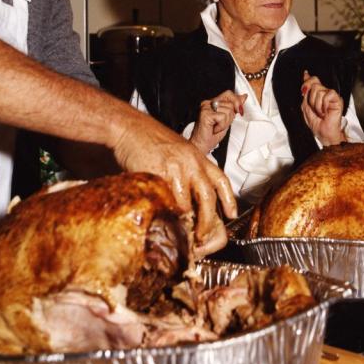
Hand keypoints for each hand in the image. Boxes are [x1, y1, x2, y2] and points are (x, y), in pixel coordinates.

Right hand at [109, 120, 237, 257]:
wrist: (130, 127)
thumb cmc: (151, 140)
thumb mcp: (178, 152)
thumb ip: (187, 170)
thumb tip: (190, 196)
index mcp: (198, 157)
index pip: (221, 179)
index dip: (229, 199)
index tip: (232, 214)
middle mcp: (191, 162)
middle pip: (208, 197)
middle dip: (207, 221)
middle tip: (203, 235)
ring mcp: (176, 168)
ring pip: (187, 203)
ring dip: (184, 220)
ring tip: (181, 231)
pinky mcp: (158, 174)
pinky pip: (166, 200)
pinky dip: (167, 213)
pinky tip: (164, 218)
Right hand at [190, 91, 245, 154]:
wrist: (201, 145)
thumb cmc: (211, 134)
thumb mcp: (227, 119)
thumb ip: (234, 107)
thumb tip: (243, 97)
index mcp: (212, 102)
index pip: (228, 94)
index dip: (237, 101)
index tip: (239, 110)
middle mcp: (208, 103)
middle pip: (230, 104)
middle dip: (230, 117)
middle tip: (220, 124)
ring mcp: (206, 108)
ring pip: (228, 111)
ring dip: (225, 123)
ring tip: (216, 127)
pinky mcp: (206, 114)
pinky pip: (223, 117)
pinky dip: (221, 126)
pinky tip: (214, 129)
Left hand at [300, 70, 344, 144]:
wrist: (325, 134)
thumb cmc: (318, 125)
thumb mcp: (306, 109)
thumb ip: (305, 96)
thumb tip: (305, 84)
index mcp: (317, 96)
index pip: (313, 82)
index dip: (308, 78)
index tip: (305, 74)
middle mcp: (324, 94)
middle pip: (314, 84)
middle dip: (310, 98)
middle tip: (314, 109)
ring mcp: (331, 96)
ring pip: (319, 90)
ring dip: (316, 104)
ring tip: (321, 113)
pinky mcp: (337, 99)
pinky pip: (327, 94)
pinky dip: (323, 104)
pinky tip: (325, 111)